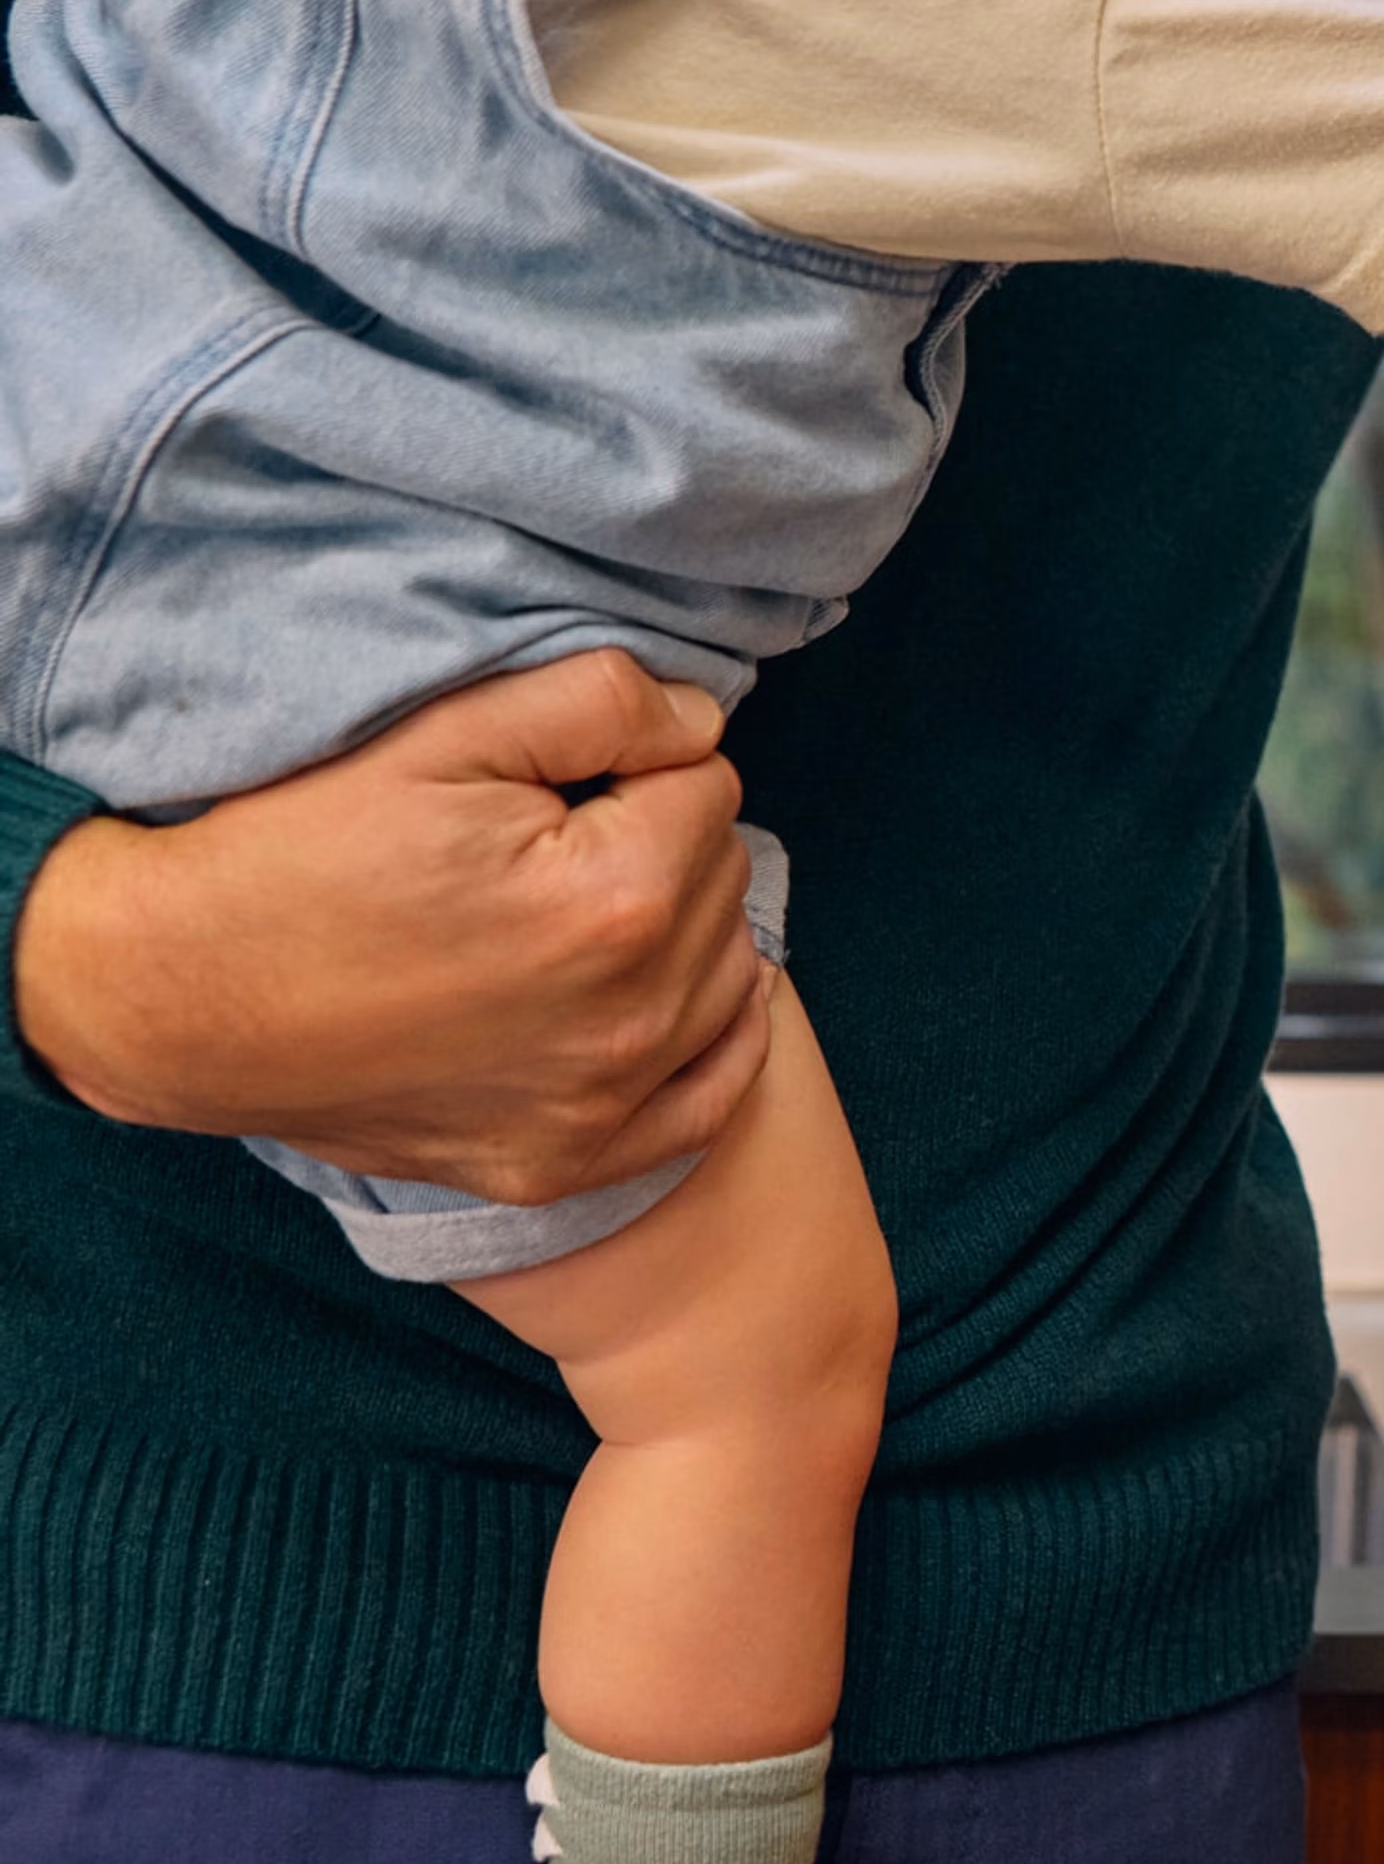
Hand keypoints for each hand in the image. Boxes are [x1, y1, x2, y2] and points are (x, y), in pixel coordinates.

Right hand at [13, 650, 773, 1200]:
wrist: (174, 997)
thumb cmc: (298, 852)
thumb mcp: (443, 733)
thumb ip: (602, 700)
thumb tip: (700, 719)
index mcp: (615, 897)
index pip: (709, 782)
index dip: (631, 765)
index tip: (550, 784)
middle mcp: (631, 1015)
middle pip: (722, 875)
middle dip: (654, 841)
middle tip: (542, 846)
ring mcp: (602, 1104)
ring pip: (729, 971)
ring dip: (679, 932)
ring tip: (566, 915)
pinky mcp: (565, 1163)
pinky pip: (712, 1097)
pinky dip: (705, 1041)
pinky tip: (653, 999)